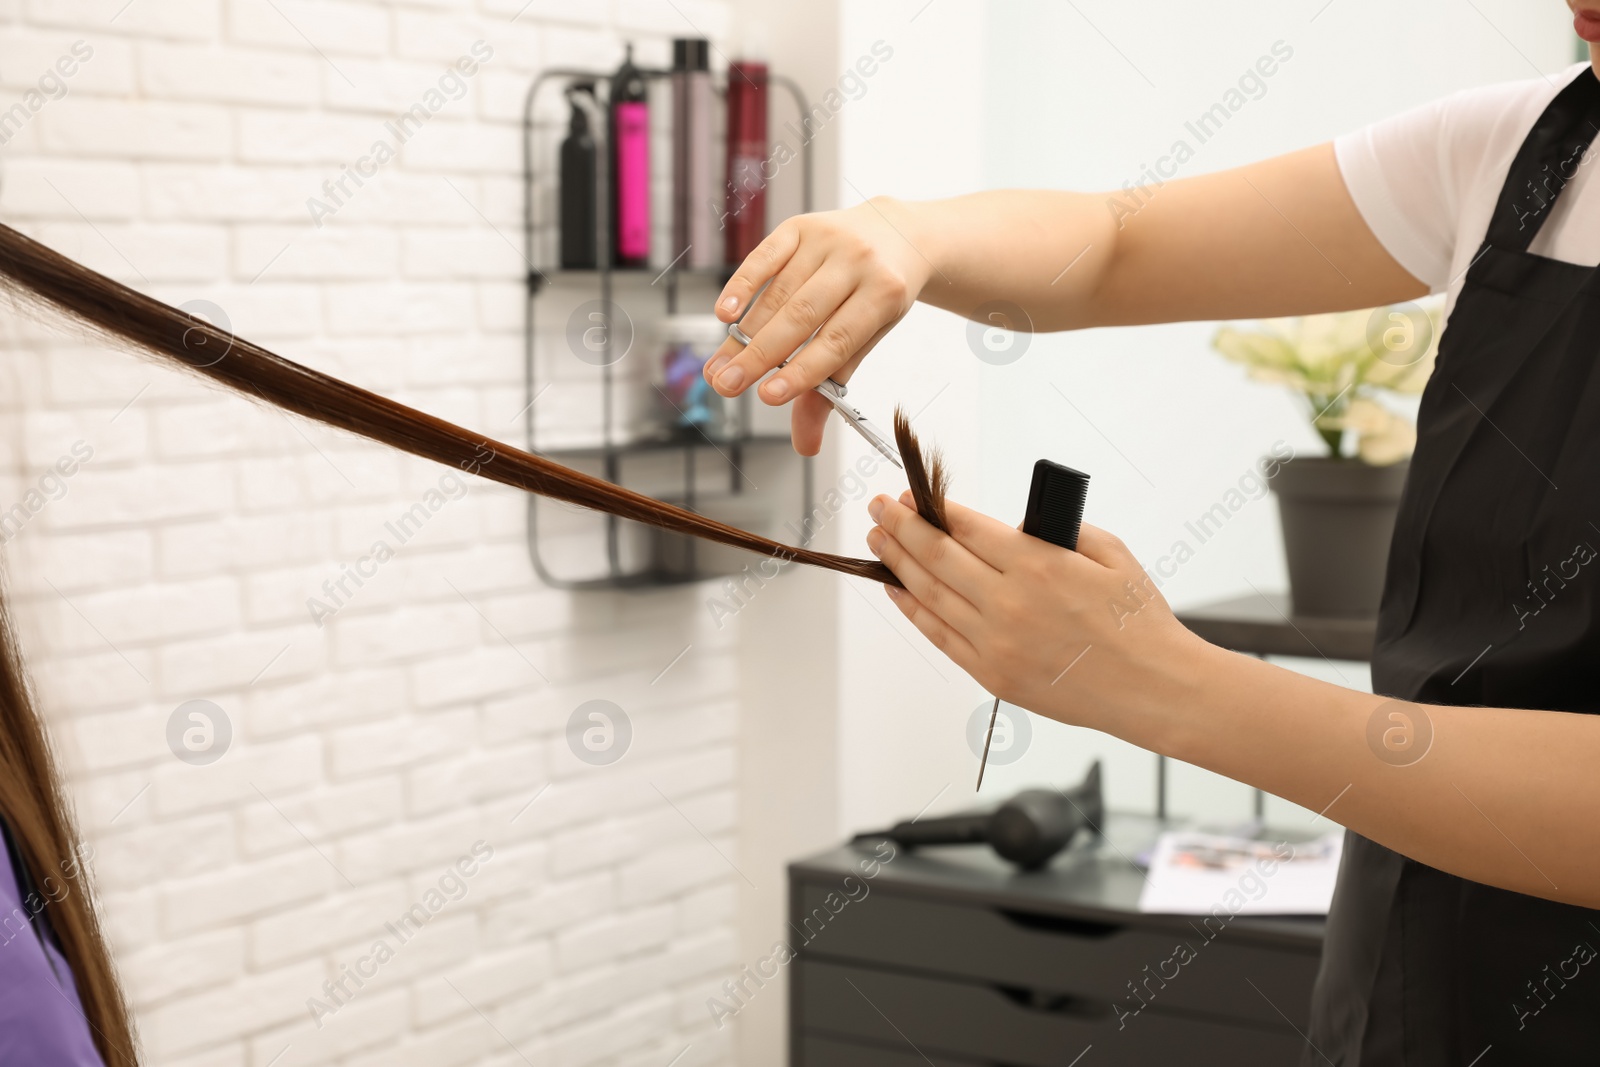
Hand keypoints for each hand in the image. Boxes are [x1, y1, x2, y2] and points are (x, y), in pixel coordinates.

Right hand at [704, 198, 931, 455]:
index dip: (802, 370)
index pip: (837, 340)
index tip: (768, 396)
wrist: (896, 234)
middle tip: (727, 386)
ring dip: (744, 334)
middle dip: (760, 355)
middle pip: (801, 316)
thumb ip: (831, 386)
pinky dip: (741, 286)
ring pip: (779, 293)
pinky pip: (764, 258)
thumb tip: (805, 445)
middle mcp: (857, 261)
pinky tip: (724, 315)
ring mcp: (827, 239)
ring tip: (719, 367)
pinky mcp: (800, 226)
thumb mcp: (868, 338)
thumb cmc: (877, 298)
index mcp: (884, 294)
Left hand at [864, 491, 1205, 729]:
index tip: (911, 496)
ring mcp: (996, 642)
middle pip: (936, 555)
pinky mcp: (993, 674)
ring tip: (879, 542)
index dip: (933, 508)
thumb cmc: (1139, 624)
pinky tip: (898, 590)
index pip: (967, 527)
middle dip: (901, 527)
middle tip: (879, 508)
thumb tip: (1016, 528)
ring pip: (930, 594)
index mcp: (1039, 564)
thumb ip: (1057, 532)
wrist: (1154, 688)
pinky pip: (940, 636)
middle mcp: (1009, 601)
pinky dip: (913, 610)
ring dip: (898, 563)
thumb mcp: (1110, 552)